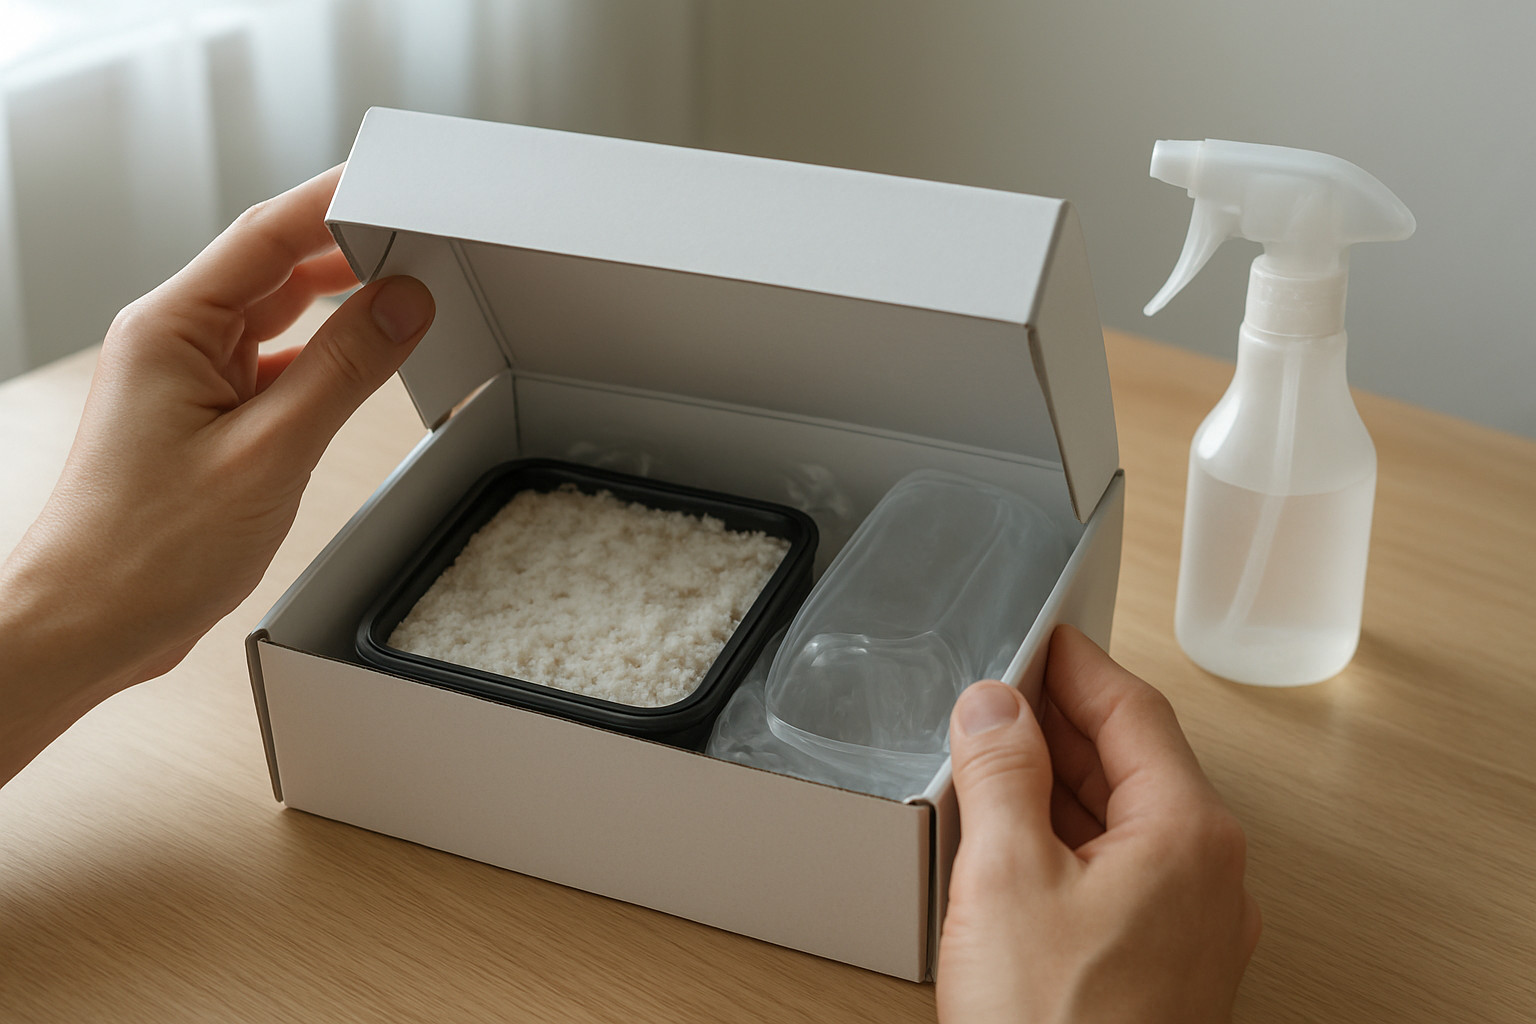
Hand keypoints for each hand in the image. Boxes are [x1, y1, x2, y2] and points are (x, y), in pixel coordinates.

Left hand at [0, 165, 433, 784]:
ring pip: (277, 319)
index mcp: (168, 327)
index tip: (396, 184)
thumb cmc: (145, 551)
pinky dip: (322, 363)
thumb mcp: (269, 452)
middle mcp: (170, 340)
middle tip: (424, 245)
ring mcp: (185, 377)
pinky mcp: (203, 416)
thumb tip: (402, 304)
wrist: (88, 624)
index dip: (336, 202)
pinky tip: (362, 366)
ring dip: (338, 310)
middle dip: (349, 252)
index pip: (265, 235)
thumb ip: (343, 370)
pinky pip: (272, 366)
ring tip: (407, 302)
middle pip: (274, 269)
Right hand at [936, 625, 1260, 1022]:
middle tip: (1004, 692)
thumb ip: (1000, 773)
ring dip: (1062, 781)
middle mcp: (1209, 877)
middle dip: (1063, 721)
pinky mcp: (1165, 969)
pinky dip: (1070, 839)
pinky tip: (1019, 843)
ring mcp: (1195, 929)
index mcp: (1187, 835)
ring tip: (996, 758)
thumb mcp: (1005, 877)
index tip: (1043, 636)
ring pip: (1127, 821)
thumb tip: (993, 706)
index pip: (1134, 712)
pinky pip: (1122, 873)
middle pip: (1135, 763)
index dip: (1078, 666)